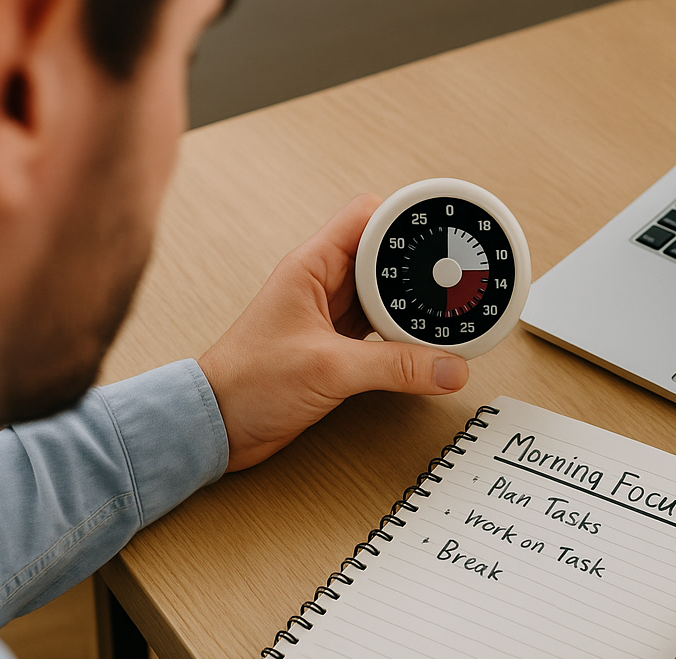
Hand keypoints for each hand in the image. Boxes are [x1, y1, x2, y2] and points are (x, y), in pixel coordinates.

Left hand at [198, 195, 469, 471]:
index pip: (367, 217)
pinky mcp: (337, 348)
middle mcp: (323, 284)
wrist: (219, 425)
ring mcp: (331, 316)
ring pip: (387, 297)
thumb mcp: (329, 369)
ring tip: (447, 316)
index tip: (443, 233)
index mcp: (311, 266)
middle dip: (421, 268)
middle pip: (386, 257)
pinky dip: (405, 338)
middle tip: (456, 282)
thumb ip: (395, 367)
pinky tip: (424, 348)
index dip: (407, 219)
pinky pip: (382, 332)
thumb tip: (448, 368)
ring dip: (415, 307)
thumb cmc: (247, 384)